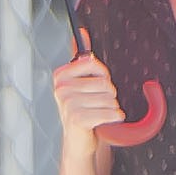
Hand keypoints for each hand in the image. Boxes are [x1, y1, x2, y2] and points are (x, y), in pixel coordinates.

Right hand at [51, 30, 124, 148]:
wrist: (79, 142)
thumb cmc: (83, 111)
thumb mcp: (82, 83)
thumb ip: (81, 58)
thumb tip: (82, 32)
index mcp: (61, 76)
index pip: (93, 63)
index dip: (103, 76)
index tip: (98, 87)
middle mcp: (61, 88)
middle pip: (104, 82)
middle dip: (109, 95)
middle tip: (98, 105)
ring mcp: (67, 104)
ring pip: (109, 98)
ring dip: (112, 108)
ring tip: (101, 114)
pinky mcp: (77, 119)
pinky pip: (109, 112)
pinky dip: (114, 117)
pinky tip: (107, 121)